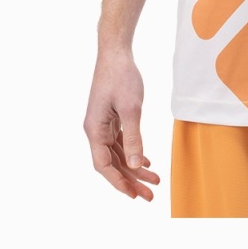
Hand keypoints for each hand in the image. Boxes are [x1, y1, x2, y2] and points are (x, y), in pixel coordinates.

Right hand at [84, 48, 159, 200]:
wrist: (116, 53)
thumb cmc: (121, 77)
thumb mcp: (131, 108)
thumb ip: (133, 138)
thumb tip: (133, 166)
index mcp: (94, 130)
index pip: (104, 165)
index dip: (118, 182)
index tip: (133, 195)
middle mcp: (95, 130)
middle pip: (112, 163)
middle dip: (131, 180)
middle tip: (150, 195)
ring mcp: (102, 124)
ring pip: (118, 154)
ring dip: (134, 168)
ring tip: (153, 180)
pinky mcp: (110, 118)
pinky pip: (120, 142)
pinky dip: (132, 152)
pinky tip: (145, 161)